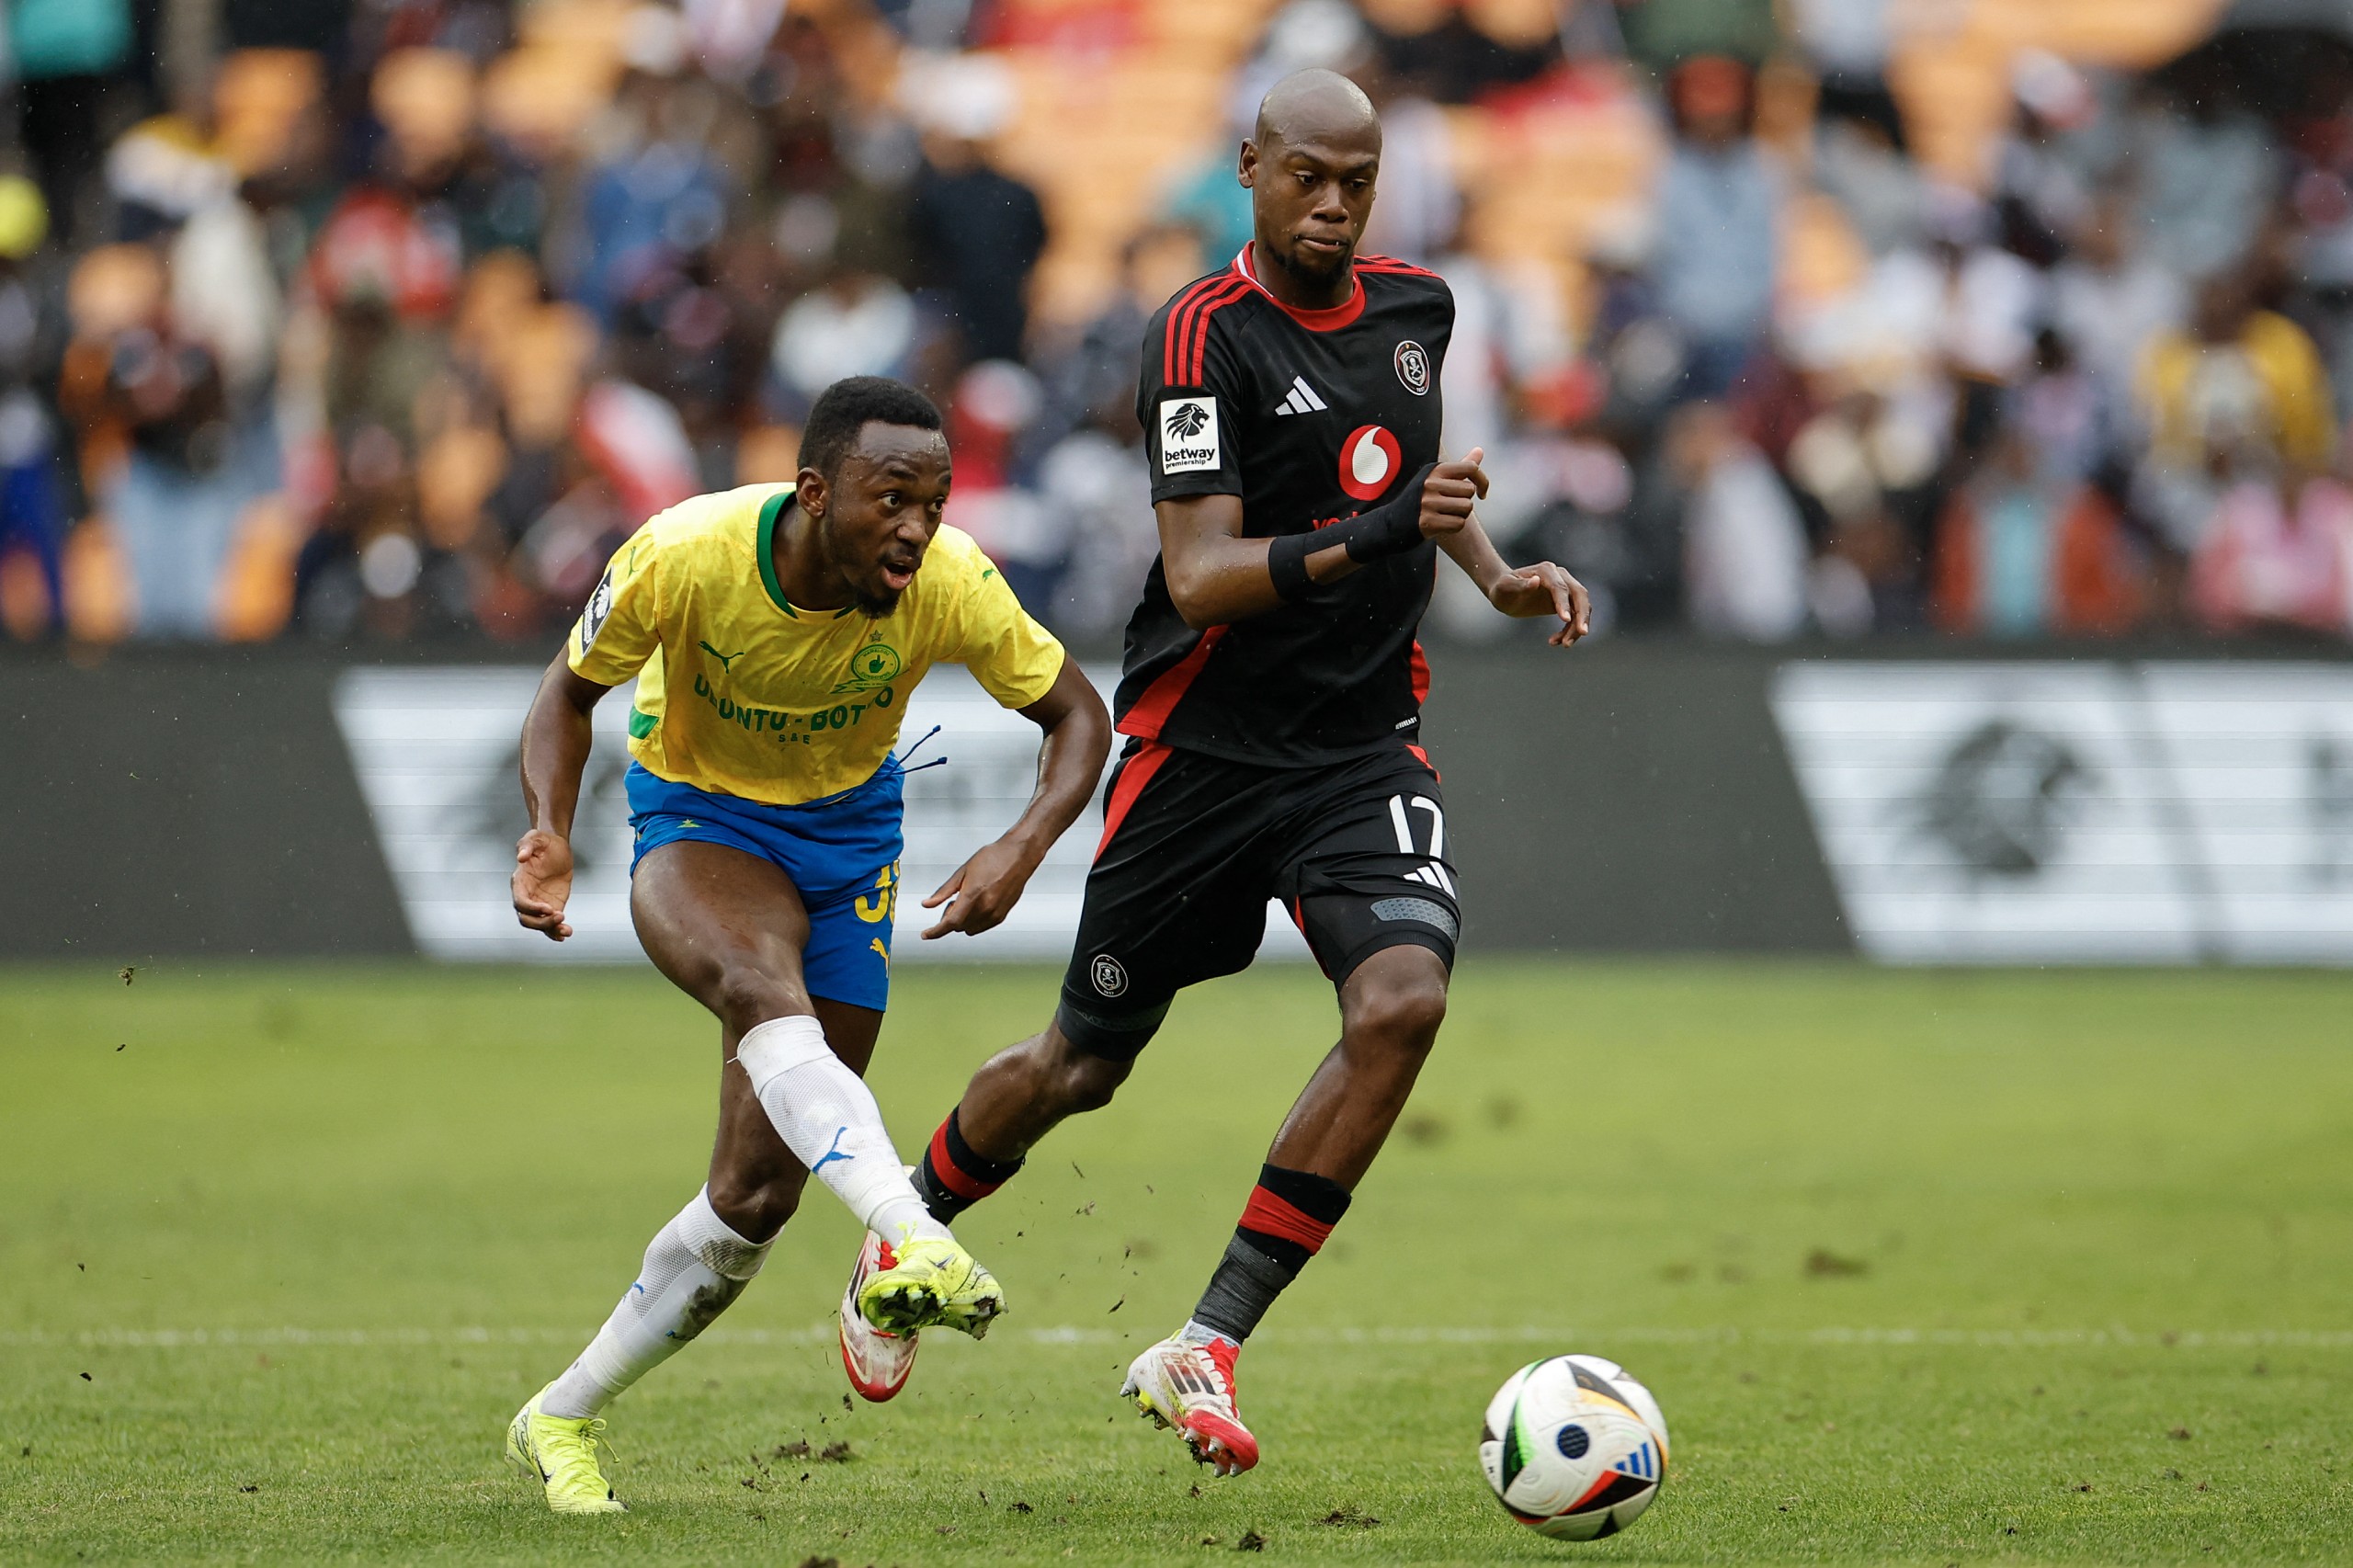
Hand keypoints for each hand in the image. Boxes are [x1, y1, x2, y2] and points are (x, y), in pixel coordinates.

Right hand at [512, 829, 575, 940]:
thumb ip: (527, 845)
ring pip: (538, 925)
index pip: (520, 902)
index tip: (549, 908)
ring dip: (550, 930)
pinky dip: (556, 932)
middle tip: (560, 915)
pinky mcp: (551, 906)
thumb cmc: (544, 842)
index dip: (532, 908)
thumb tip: (520, 857)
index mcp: (519, 882)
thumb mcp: (536, 838)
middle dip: (542, 922)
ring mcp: (538, 903)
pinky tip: (566, 933)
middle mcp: (527, 896)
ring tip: (566, 930)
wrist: (558, 847)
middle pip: (526, 919)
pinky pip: (550, 923)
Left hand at [919, 837, 1039, 938]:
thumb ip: (944, 891)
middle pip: (958, 927)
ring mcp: (995, 913)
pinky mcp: (1002, 915)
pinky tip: (977, 904)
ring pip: (969, 929)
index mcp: (973, 895)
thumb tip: (927, 904)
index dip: (935, 932)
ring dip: (962, 921)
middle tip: (952, 901)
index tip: (926, 935)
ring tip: (967, 901)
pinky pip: (981, 927)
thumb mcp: (963, 871)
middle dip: (950, 918)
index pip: (950, 922)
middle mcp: (985, 907)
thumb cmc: (992, 858)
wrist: (1019, 856)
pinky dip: (974, 921)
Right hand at [1418, 446, 1488, 540]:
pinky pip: (1459, 524)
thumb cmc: (1421, 498)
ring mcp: (1428, 503)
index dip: (1482, 481)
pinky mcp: (1428, 522)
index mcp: (1435, 470)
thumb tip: (1480, 450)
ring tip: (1446, 515)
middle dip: (1465, 501)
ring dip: (1461, 514)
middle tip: (1451, 506)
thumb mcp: (1437, 478)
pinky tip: (1442, 525)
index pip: (1471, 468)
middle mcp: (1430, 483)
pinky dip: (1454, 527)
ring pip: (1466, 507)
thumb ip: (1461, 466)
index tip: (1481, 493)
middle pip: (1469, 491)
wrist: (1394, 522)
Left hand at [1490, 559, 1592, 645]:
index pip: (1560, 587)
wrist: (1506, 593)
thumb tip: (1536, 581)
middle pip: (1579, 594)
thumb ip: (1519, 585)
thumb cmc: (1503, 589)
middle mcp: (1560, 576)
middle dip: (1582, 615)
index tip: (1565, 620)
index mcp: (1545, 570)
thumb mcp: (1505, 588)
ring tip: (1565, 644)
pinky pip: (1576, 616)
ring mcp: (1566, 588)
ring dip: (1577, 626)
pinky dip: (1570, 630)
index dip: (1564, 603)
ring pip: (1581, 607)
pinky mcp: (1566, 601)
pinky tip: (1556, 641)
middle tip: (1582, 633)